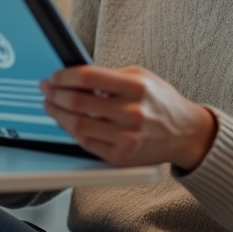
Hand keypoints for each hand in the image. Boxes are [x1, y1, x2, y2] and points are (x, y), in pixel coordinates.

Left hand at [41, 65, 217, 169]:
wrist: (186, 133)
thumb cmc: (161, 102)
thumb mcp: (141, 77)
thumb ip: (110, 76)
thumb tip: (74, 75)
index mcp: (136, 87)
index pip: (88, 78)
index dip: (65, 76)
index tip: (55, 75)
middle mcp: (132, 113)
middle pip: (78, 103)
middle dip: (55, 94)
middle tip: (46, 88)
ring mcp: (127, 137)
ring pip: (78, 126)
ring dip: (58, 114)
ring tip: (51, 104)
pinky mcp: (122, 157)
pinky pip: (87, 143)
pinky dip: (72, 131)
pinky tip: (67, 122)